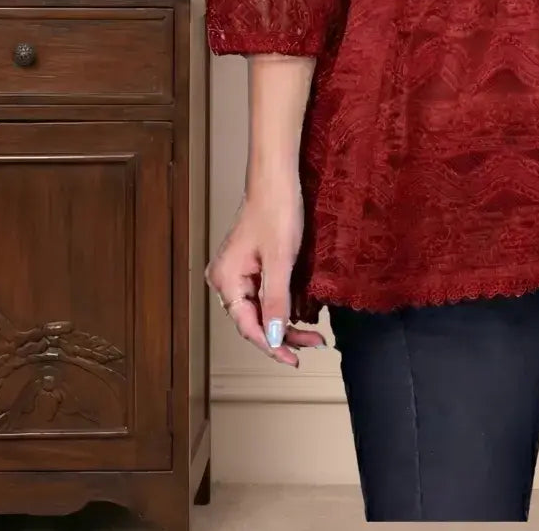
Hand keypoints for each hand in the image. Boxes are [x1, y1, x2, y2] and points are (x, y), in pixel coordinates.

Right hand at [204, 174, 326, 364]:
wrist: (277, 178)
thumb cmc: (276, 211)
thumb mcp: (281, 260)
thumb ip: (276, 301)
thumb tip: (275, 338)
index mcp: (226, 280)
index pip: (248, 326)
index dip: (272, 345)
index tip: (293, 359)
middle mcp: (226, 279)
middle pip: (254, 319)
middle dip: (283, 335)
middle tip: (312, 345)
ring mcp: (237, 271)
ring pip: (261, 308)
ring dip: (285, 322)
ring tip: (312, 335)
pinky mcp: (250, 264)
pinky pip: (264, 294)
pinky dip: (282, 305)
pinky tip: (300, 314)